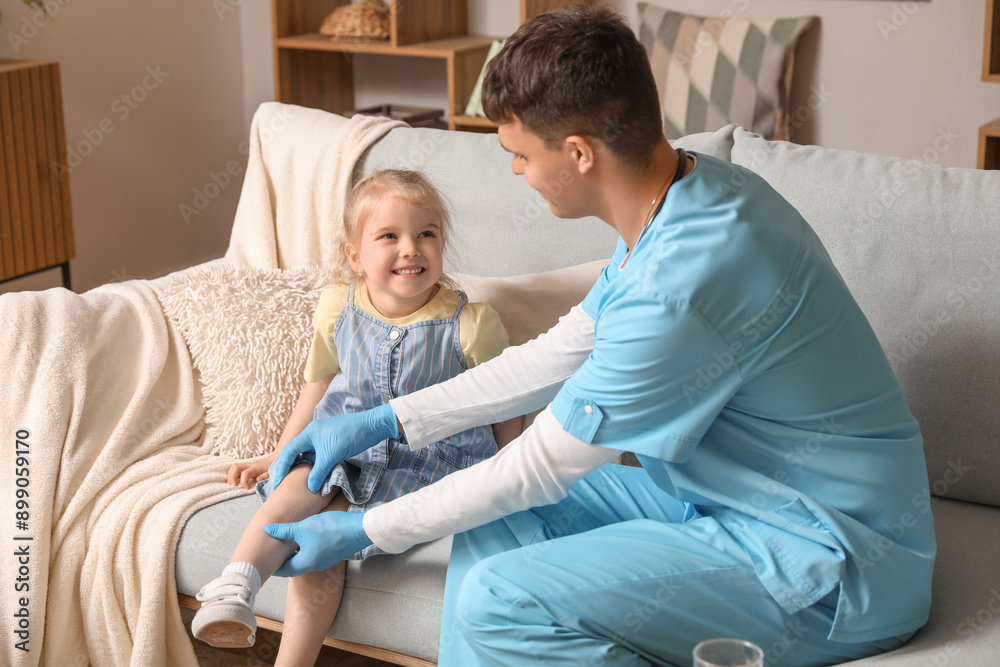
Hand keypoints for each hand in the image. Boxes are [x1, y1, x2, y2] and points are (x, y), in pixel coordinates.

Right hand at [226, 455, 273, 489]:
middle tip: (234, 486)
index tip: (246, 489)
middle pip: (236, 467)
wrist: (273, 461)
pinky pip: (234, 469)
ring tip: (232, 485)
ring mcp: (246, 465)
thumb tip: (257, 480)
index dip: (243, 481)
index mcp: (256, 468)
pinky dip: (231, 475)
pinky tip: (232, 482)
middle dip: (232, 477)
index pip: (245, 473)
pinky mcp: (244, 467)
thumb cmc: (273, 468)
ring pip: (233, 467)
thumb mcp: (272, 473)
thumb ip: (265, 476)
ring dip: (230, 476)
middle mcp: (249, 465)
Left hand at [264, 511, 373, 576]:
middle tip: (273, 553)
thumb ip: (284, 531)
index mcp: (305, 563)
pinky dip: (306, 549)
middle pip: (294, 566)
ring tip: (287, 543)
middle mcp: (314, 566)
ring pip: (305, 560)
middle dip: (284, 560)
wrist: (359, 530)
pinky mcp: (332, 555)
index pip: (283, 570)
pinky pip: (314, 555)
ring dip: (296, 554)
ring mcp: (325, 561)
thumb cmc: (330, 529)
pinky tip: (306, 538)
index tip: (264, 563)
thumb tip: (266, 530)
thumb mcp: (304, 527)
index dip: (273, 566)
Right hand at [270, 403, 399, 493]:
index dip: (281, 467)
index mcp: (309, 433)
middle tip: (282, 484)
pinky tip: (316, 477)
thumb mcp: (332, 455)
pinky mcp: (333, 443)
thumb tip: (310, 489)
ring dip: (304, 469)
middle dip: (289, 468)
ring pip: (309, 456)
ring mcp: (323, 438)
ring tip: (297, 483)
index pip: (289, 451)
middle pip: (296, 453)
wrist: (373, 426)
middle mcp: (313, 434)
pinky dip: (315, 467)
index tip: (277, 482)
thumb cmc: (351, 435)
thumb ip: (319, 472)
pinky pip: (319, 457)